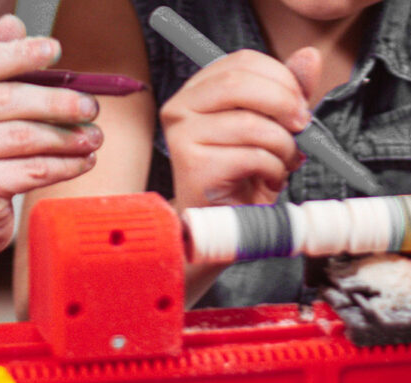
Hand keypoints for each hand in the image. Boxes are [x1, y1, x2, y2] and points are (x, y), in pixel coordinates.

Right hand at [0, 15, 101, 303]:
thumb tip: (13, 23)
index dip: (23, 55)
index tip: (56, 51)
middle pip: (8, 100)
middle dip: (58, 102)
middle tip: (90, 108)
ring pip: (25, 137)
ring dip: (68, 137)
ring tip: (92, 139)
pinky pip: (31, 170)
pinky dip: (64, 165)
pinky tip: (80, 163)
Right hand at [160, 47, 320, 212]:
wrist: (223, 219)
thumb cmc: (243, 171)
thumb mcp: (270, 124)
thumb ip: (286, 90)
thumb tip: (309, 56)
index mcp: (196, 92)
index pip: (240, 62)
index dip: (279, 76)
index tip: (299, 101)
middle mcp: (180, 109)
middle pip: (239, 83)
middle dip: (283, 102)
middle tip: (303, 125)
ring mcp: (182, 138)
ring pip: (250, 123)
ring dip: (283, 145)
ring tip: (283, 162)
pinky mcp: (193, 167)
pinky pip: (251, 156)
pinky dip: (273, 169)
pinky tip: (268, 179)